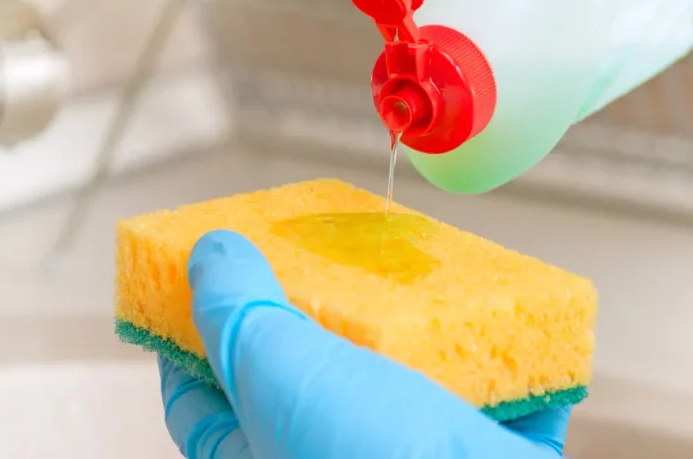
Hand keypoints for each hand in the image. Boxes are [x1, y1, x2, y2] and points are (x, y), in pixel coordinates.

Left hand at [159, 230, 569, 458]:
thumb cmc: (370, 455)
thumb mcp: (283, 370)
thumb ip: (239, 310)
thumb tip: (211, 255)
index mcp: (265, 458)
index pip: (201, 403)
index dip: (192, 340)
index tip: (203, 286)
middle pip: (310, 384)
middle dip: (318, 322)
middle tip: (317, 265)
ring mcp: (408, 457)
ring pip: (405, 388)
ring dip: (413, 337)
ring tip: (410, 282)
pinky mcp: (480, 448)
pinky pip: (494, 398)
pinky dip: (500, 360)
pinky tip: (496, 317)